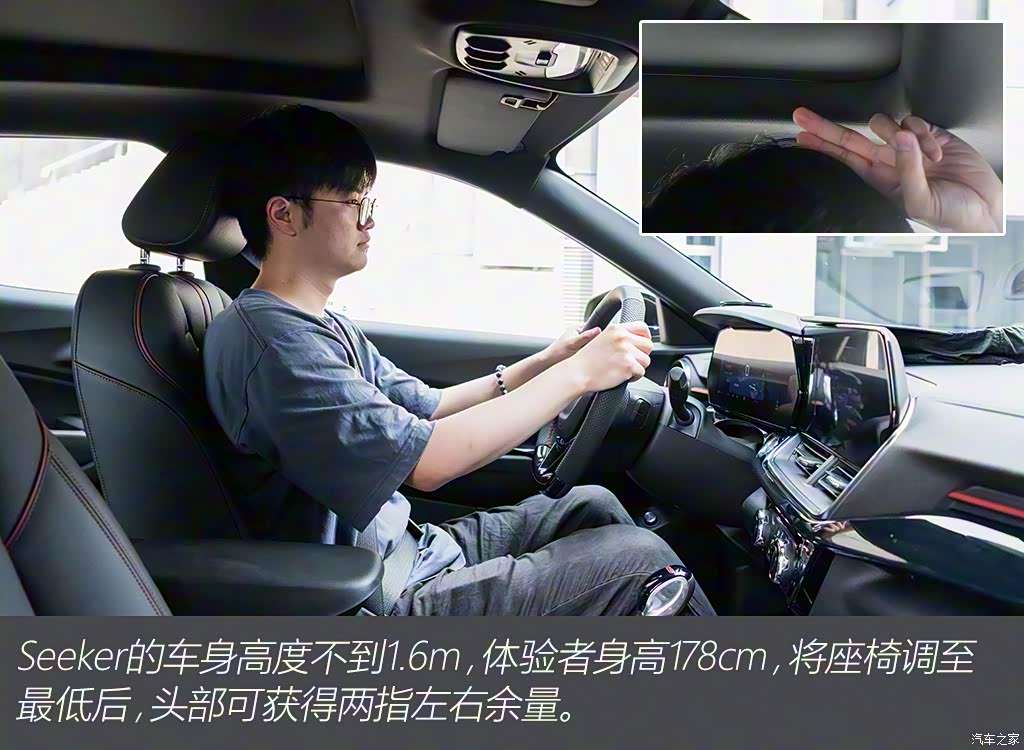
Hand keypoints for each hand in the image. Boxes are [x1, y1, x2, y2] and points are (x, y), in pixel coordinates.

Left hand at [544, 325, 601, 364]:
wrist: (547, 364)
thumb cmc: (556, 352)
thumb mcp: (573, 343)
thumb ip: (586, 337)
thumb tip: (598, 330)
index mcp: (576, 329)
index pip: (592, 327)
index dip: (599, 333)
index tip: (605, 339)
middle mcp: (578, 336)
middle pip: (593, 337)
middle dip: (597, 343)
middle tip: (600, 349)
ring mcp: (578, 344)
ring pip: (591, 346)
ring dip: (592, 351)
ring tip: (592, 355)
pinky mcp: (578, 353)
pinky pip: (587, 353)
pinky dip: (589, 356)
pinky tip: (589, 360)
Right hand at [567, 321, 652, 391]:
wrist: (577, 373)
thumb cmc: (586, 361)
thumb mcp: (601, 339)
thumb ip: (618, 337)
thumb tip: (635, 341)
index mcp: (616, 329)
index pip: (643, 328)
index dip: (644, 338)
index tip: (640, 347)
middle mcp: (622, 337)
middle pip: (648, 345)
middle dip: (641, 355)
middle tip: (629, 361)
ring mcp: (626, 351)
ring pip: (646, 360)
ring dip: (637, 367)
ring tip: (623, 369)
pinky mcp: (628, 365)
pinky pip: (641, 372)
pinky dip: (633, 377)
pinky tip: (621, 376)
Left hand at [793, 106, 1002, 232]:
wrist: (983, 209)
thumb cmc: (950, 215)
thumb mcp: (919, 202)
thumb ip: (906, 171)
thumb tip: (899, 140)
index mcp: (879, 180)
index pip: (843, 159)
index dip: (822, 146)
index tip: (800, 136)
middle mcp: (889, 161)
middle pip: (850, 138)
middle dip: (825, 127)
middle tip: (802, 116)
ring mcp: (908, 147)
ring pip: (885, 124)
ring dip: (900, 135)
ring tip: (925, 159)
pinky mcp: (930, 135)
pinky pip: (915, 122)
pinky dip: (925, 135)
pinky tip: (936, 153)